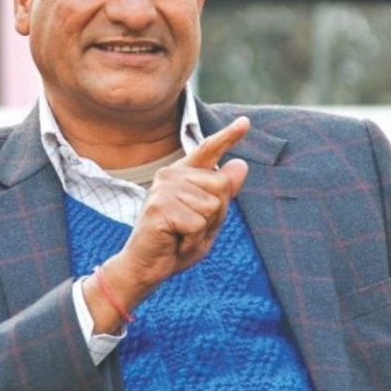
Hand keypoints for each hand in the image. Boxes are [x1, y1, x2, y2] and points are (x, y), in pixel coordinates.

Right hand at [84, 116, 249, 331]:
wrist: (145, 268)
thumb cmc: (176, 244)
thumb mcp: (207, 219)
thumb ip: (223, 193)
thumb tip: (241, 164)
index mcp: (182, 175)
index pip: (208, 150)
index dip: (228, 136)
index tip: (245, 122)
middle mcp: (171, 174)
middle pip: (221, 185)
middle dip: (215, 216)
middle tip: (190, 230)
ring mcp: (164, 189)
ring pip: (212, 206)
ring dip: (203, 231)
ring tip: (180, 237)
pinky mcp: (161, 207)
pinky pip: (198, 223)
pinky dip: (193, 241)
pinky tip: (175, 243)